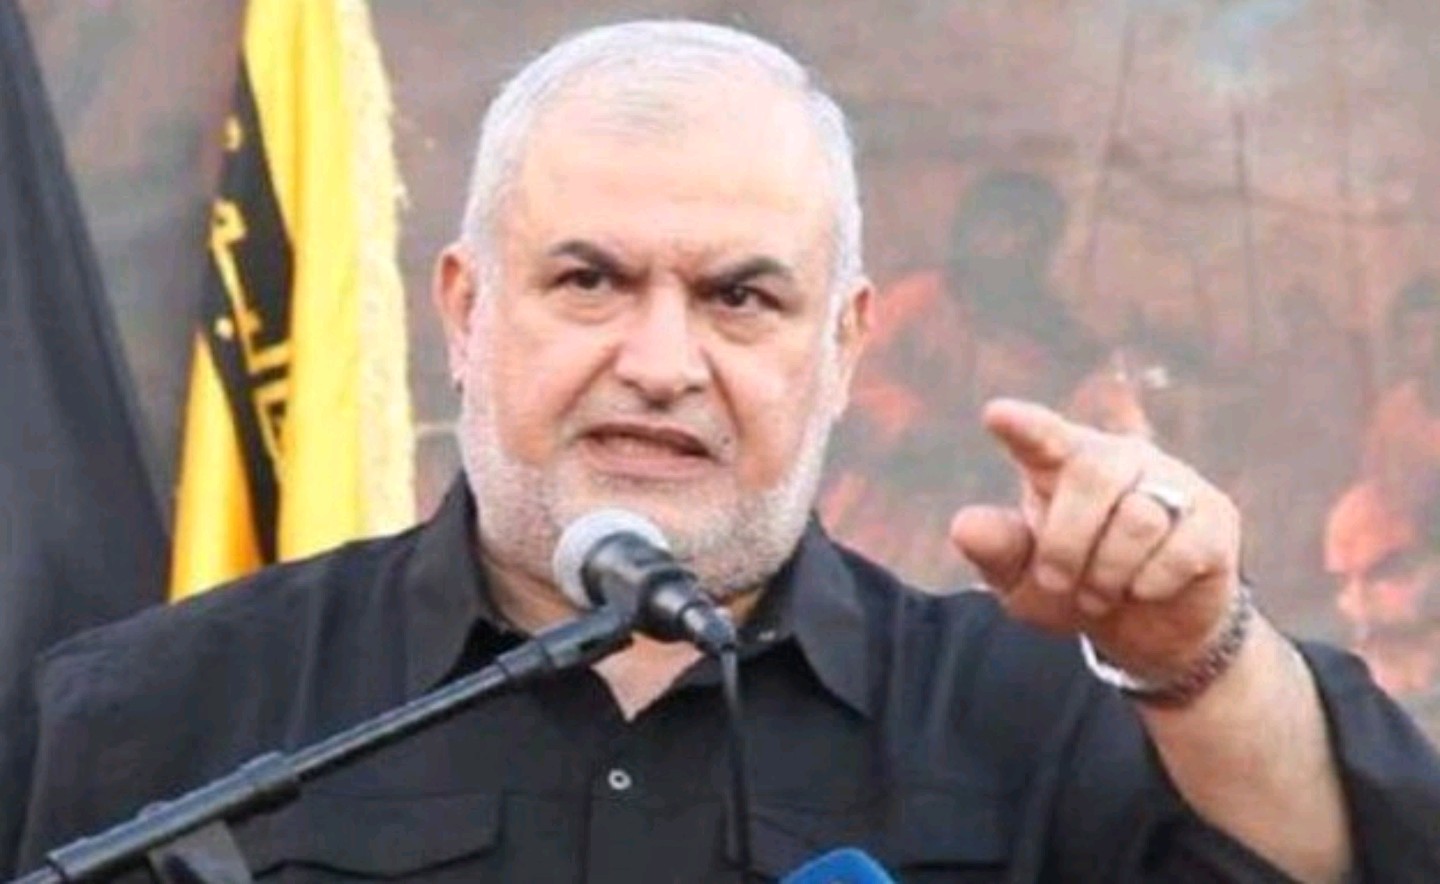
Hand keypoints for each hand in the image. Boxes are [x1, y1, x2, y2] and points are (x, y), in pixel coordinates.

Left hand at [949, 398, 1242, 676]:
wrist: (1148, 630)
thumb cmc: (1074, 588)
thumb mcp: (1024, 580)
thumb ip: (997, 551)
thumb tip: (963, 527)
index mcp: (1064, 462)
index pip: (1042, 436)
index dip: (1024, 426)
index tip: (996, 415)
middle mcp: (1122, 458)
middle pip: (1094, 473)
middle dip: (1067, 541)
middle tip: (1056, 581)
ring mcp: (1174, 482)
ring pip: (1139, 517)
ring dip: (1108, 573)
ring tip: (1101, 593)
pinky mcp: (1215, 519)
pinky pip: (1180, 550)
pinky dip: (1150, 584)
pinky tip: (1145, 589)